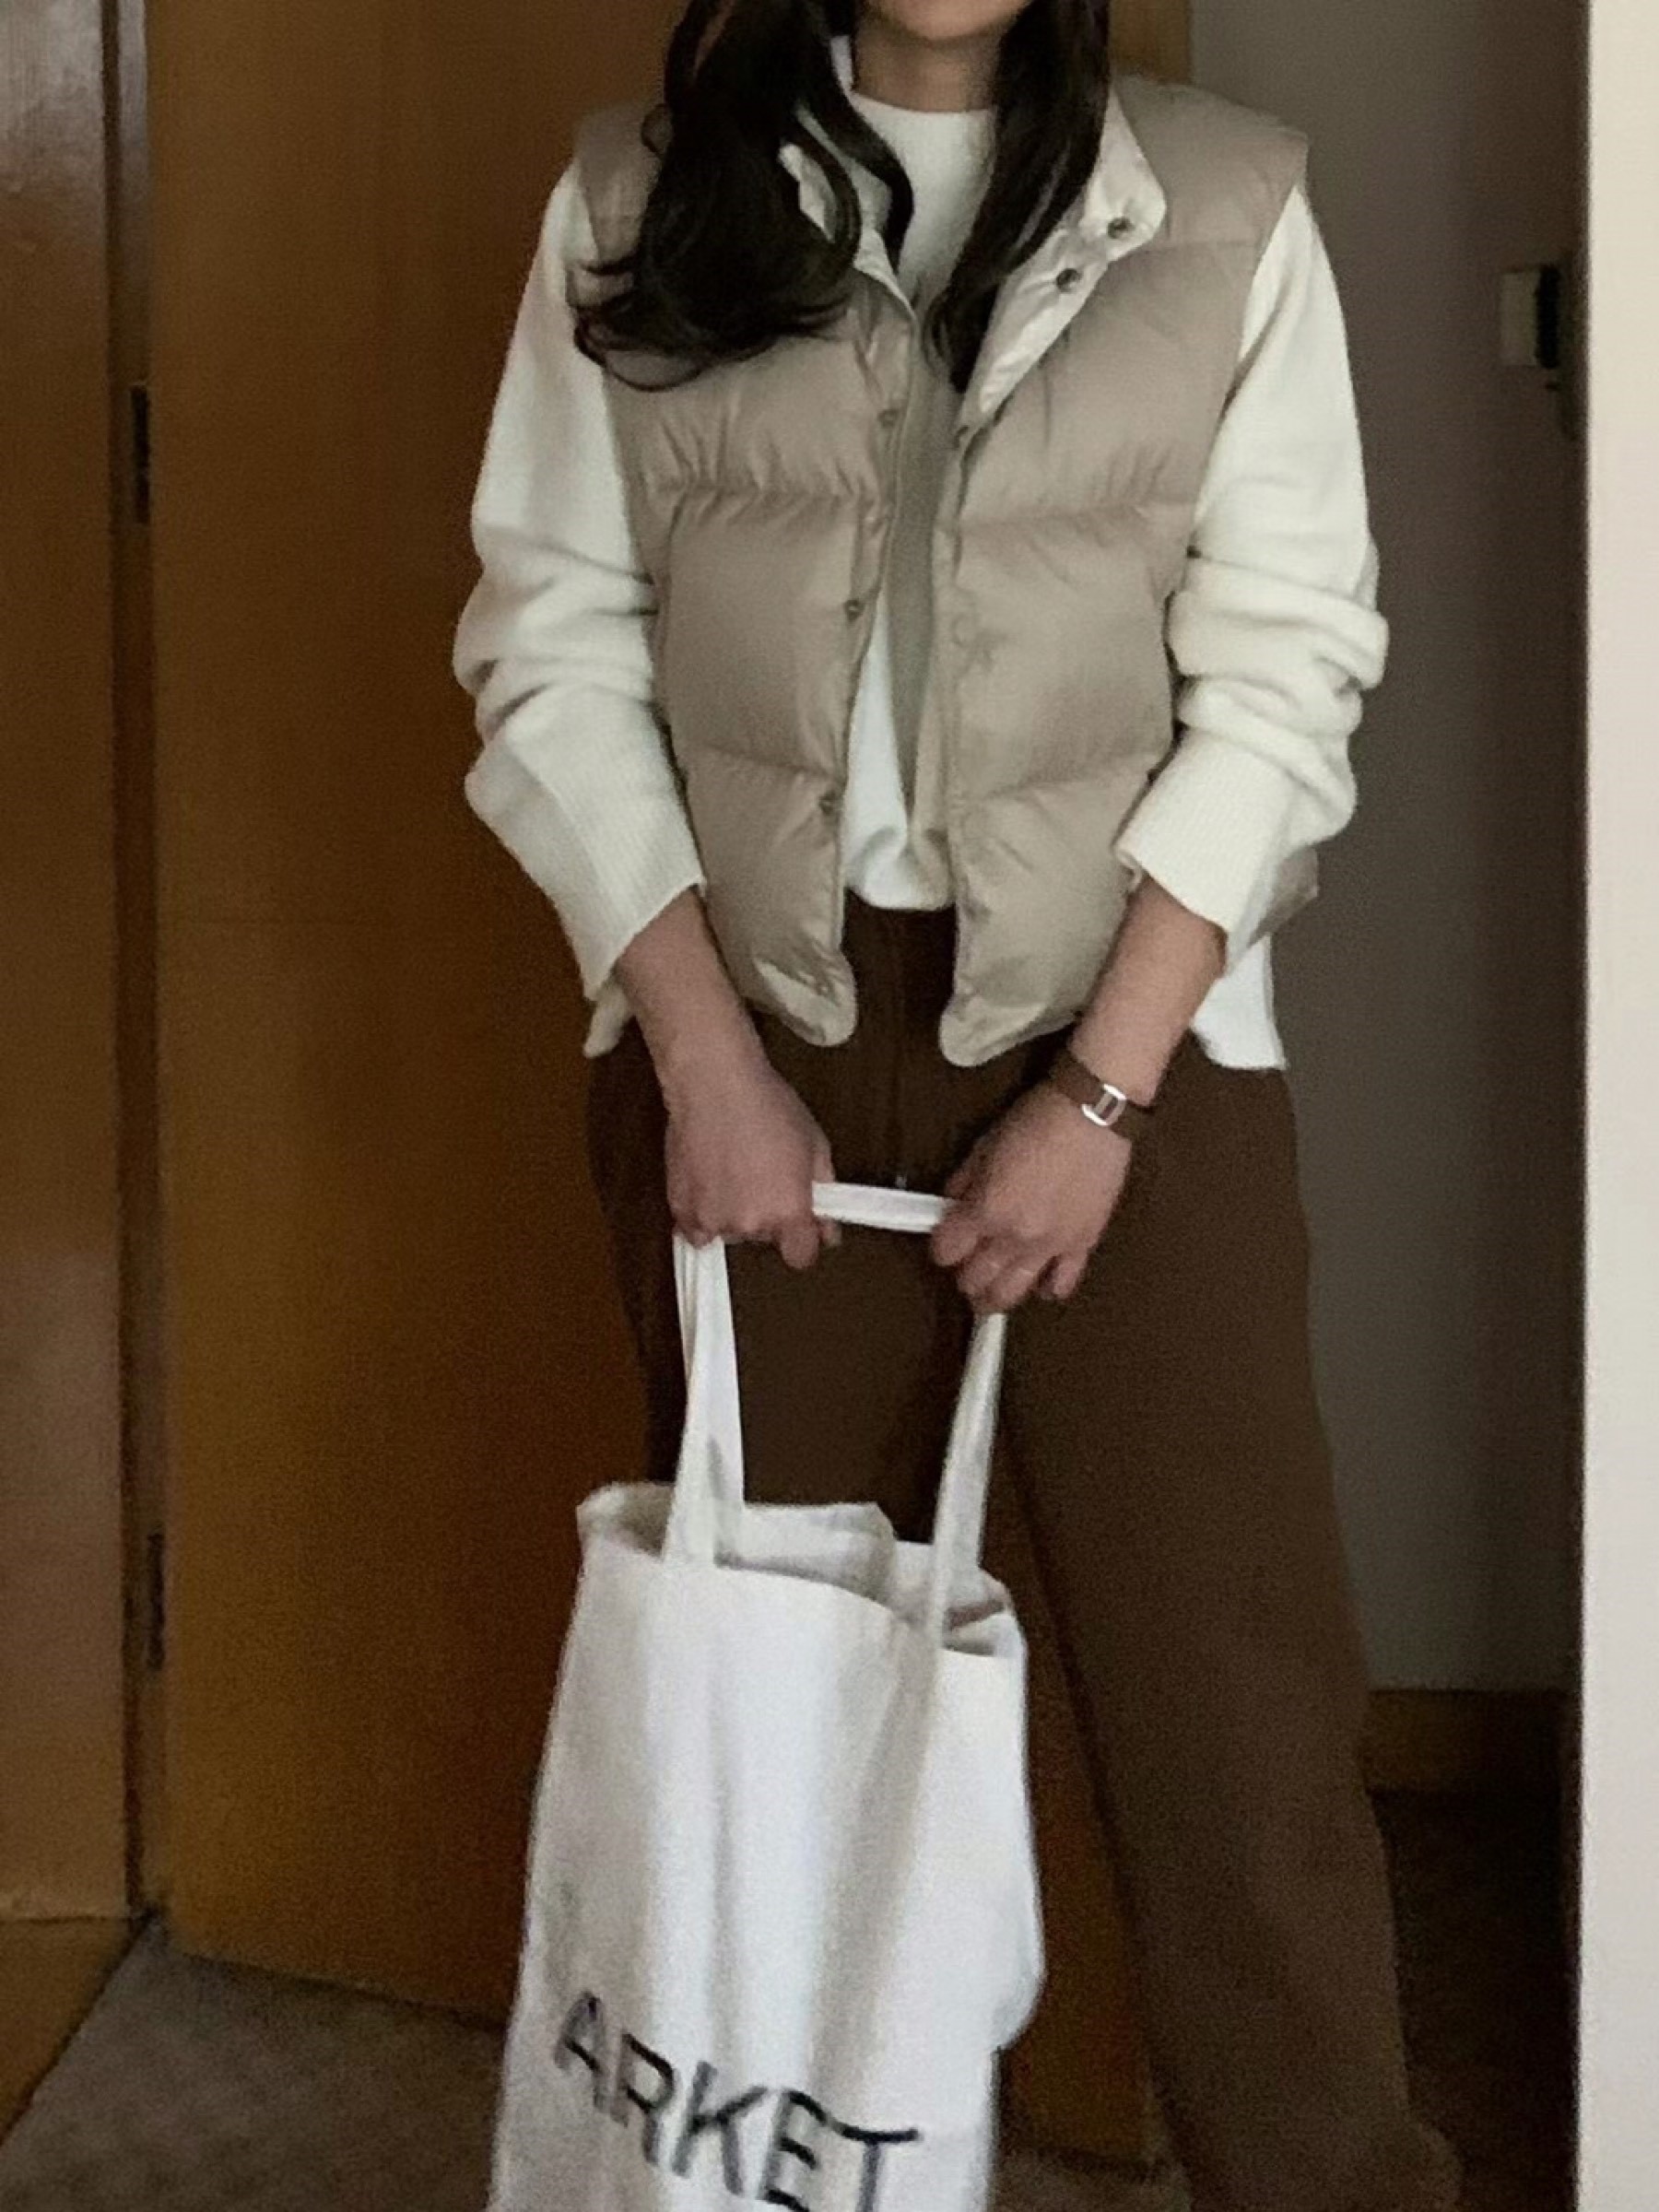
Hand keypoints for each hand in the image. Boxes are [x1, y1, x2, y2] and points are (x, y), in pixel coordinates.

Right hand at [662, 1039, 838, 1269]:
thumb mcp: (815, 1146)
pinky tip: (709, 1181)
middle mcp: (750, 1224)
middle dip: (768, 1214)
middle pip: (764, 1238)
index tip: (799, 1227)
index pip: (801, 1257)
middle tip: (762, 1175)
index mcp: (788, 1211)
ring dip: (734, 1212)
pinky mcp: (682, 1209)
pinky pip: (697, 1229)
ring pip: (730, 1231)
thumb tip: (828, 1230)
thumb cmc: (766, 1106)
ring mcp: (712, 1219)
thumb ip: (825, 1195)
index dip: (802, 1241)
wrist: (714, 1084)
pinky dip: (703, 1212)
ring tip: (733, 1169)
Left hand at [930, 1081, 1133, 1312]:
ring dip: (995, 1296)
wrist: (1093, 1114)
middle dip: (964, 1276)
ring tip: (991, 1291)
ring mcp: (1051, 1246)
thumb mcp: (985, 1145)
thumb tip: (952, 1204)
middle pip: (975, 1280)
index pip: (946, 1251)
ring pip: (1013, 1293)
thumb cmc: (1037, 1120)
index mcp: (986, 1210)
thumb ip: (964, 1182)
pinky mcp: (1083, 1244)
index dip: (941, 1248)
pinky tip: (1040, 1282)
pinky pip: (1062, 1284)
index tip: (946, 1241)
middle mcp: (1015, 1237)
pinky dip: (1047, 1288)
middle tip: (967, 1267)